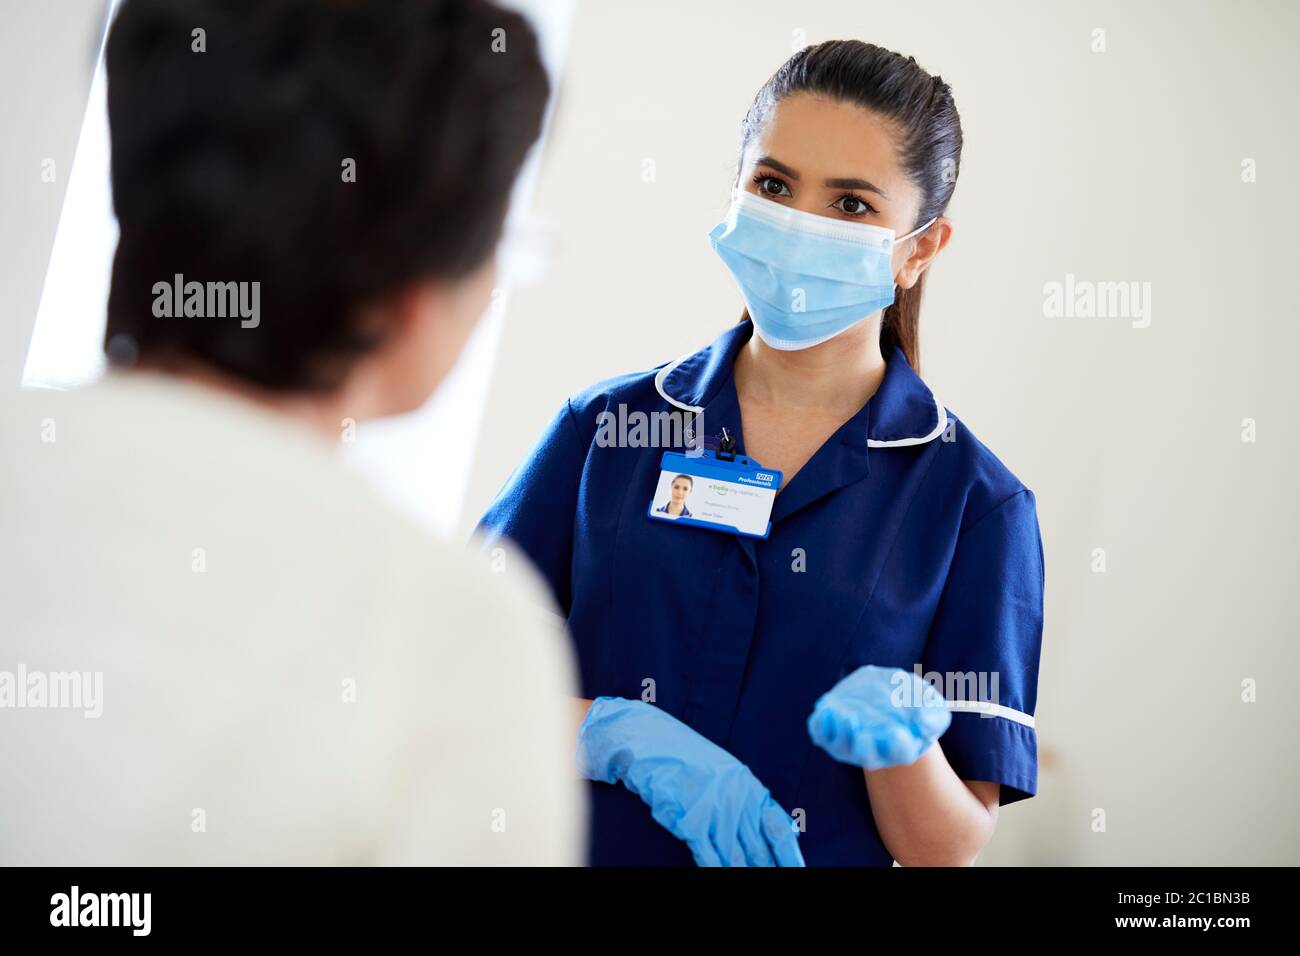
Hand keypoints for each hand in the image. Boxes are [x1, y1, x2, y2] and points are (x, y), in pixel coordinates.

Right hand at [576, 697, 804, 866]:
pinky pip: (708, 854)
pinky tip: (722, 875)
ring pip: (735, 858)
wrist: (651, 741)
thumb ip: (747, 799)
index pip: (777, 828)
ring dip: (743, 873)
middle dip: (766, 868)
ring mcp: (712, 811)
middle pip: (758, 849)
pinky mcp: (688, 820)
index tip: (798, 870)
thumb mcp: (726, 773)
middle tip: (773, 879)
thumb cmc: (688, 758)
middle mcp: (735, 801)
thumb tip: (772, 829)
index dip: (789, 855)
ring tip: (749, 882)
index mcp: (748, 787)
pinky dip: (716, 869)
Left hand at [807, 665, 951, 770]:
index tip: (896, 731)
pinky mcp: (831, 732)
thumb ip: (932, 715)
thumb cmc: (914, 704)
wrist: (887, 695)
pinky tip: (827, 709)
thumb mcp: (932, 705)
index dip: (897, 744)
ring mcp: (851, 744)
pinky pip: (820, 733)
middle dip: (862, 744)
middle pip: (867, 756)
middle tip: (859, 723)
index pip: (900, 752)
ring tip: (841, 712)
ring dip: (839, 730)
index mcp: (902, 747)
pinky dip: (820, 723)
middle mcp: (875, 751)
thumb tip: (923, 723)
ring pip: (840, 744)